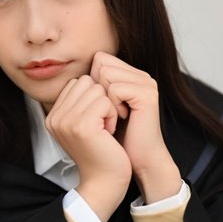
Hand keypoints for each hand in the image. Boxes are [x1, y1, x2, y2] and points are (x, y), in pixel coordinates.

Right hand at [45, 75, 131, 220]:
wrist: (105, 182)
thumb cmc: (102, 153)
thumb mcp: (85, 124)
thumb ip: (81, 102)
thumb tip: (93, 72)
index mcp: (53, 116)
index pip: (77, 83)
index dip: (94, 97)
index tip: (97, 122)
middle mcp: (54, 117)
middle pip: (86, 81)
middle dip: (101, 99)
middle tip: (102, 125)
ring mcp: (66, 121)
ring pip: (96, 89)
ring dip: (108, 107)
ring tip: (105, 129)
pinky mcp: (81, 125)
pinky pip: (105, 101)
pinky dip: (113, 115)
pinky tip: (109, 133)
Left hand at [90, 51, 181, 203]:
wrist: (133, 162)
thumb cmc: (113, 140)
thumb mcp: (96, 110)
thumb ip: (90, 90)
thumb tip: (74, 78)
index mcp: (129, 76)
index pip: (99, 59)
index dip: (91, 83)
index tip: (99, 108)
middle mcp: (139, 75)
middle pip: (101, 62)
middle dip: (95, 90)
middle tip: (106, 113)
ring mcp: (145, 83)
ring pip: (106, 73)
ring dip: (102, 99)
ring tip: (113, 117)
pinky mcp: (147, 94)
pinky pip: (114, 88)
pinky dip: (111, 107)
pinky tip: (121, 119)